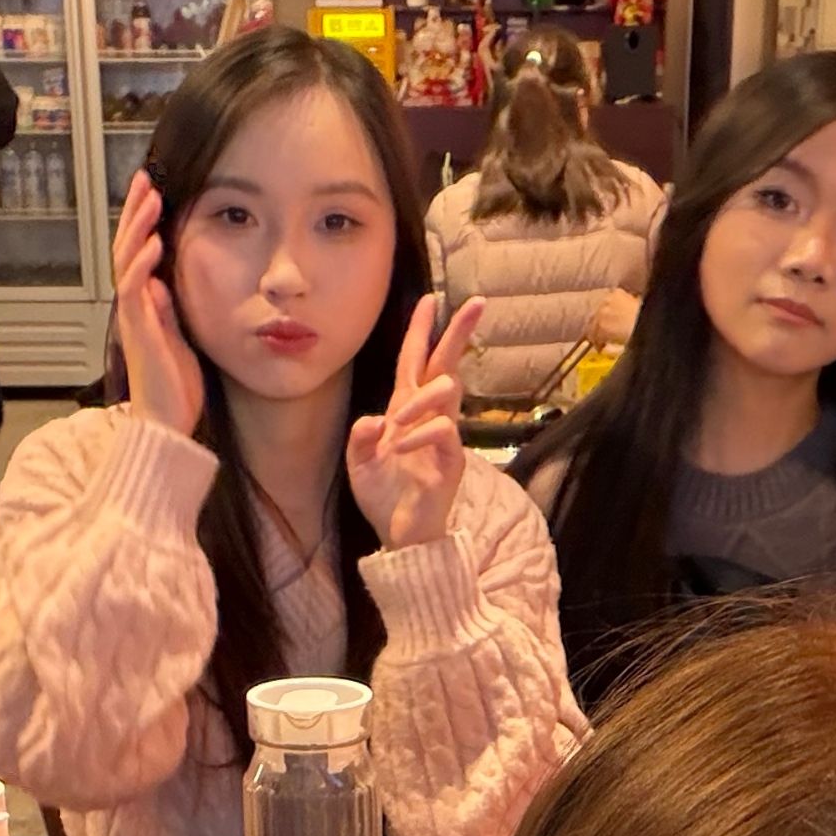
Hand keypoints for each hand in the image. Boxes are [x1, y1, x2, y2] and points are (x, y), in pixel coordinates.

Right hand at [109, 174, 202, 438]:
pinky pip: (135, 291)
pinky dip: (143, 265)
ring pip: (127, 262)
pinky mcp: (140, 332)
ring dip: (138, 228)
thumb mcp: (177, 339)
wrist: (166, 425)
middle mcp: (133, 307)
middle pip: (126, 248)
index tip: (153, 190)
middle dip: (135, 212)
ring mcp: (134, 318)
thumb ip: (167, 311)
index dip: (142, 222)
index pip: (137, 254)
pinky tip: (154, 243)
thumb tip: (161, 282)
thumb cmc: (174, 388)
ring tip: (150, 197)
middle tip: (145, 178)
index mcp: (143, 306)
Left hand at [345, 293, 483, 555]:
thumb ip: (360, 438)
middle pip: (446, 364)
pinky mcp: (452, 459)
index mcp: (404, 410)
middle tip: (476, 303)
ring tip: (396, 424)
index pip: (416, 362)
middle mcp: (427, 416)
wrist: (399, 534)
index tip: (430, 300)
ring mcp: (443, 436)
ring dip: (420, 398)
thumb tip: (375, 419)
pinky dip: (419, 433)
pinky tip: (399, 445)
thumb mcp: (359, 464)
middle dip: (458, 332)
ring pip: (445, 392)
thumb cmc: (382, 497)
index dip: (421, 331)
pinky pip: (442, 430)